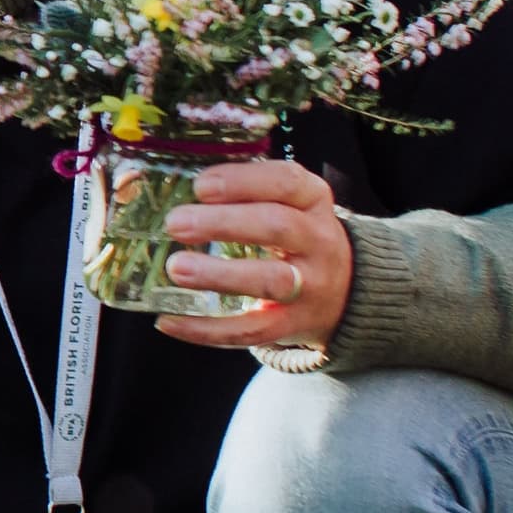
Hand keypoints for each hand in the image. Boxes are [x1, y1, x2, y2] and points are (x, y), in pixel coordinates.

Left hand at [152, 158, 351, 353]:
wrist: (342, 290)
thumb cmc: (295, 236)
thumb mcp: (288, 203)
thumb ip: (243, 192)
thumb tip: (171, 185)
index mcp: (312, 200)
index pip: (286, 182)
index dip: (242, 182)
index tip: (201, 186)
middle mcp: (317, 240)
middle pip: (276, 227)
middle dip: (223, 224)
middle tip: (176, 223)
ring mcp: (309, 285)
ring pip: (269, 280)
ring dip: (219, 274)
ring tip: (176, 268)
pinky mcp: (292, 324)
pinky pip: (250, 330)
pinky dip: (207, 329)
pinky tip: (169, 321)